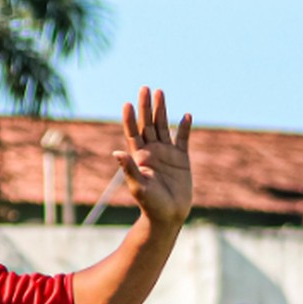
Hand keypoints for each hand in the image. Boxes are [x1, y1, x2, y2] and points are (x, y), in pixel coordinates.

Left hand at [114, 87, 192, 227]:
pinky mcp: (181, 159)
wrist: (168, 215)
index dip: (130, 119)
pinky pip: (183, 140)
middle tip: (145, 88)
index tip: (127, 103)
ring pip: (163, 127)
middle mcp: (151, 152)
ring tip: (161, 92)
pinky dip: (184, 128)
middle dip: (146, 106)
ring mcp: (166, 154)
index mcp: (139, 157)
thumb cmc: (150, 204)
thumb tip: (117, 152)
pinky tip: (186, 116)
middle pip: (148, 124)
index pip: (133, 133)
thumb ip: (129, 168)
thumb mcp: (138, 186)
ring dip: (162, 110)